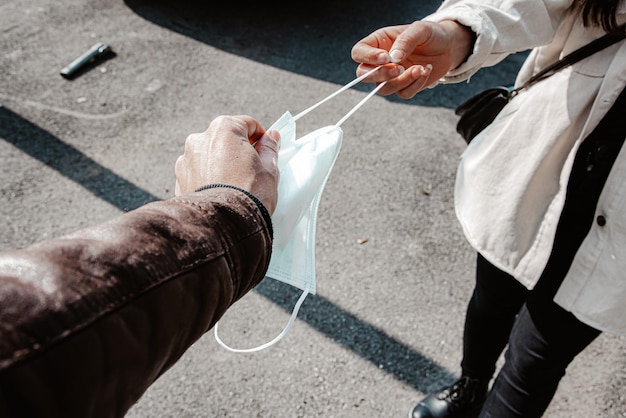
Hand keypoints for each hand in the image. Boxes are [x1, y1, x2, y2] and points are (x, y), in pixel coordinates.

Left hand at [175, 115, 280, 213]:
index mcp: (223, 129)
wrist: (223, 225)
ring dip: (221, 164)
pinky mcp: (179, 179)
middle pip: (226, 139)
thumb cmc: (248, 195)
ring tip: (234, 185)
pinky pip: (198, 173)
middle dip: (238, 151)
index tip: (266, 152)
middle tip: (252, 171)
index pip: (248, 124)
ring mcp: (186, 160)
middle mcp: (200, 139)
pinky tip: (221, 193)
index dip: (260, 138)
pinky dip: (208, 179)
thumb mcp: (269, 169)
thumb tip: (271, 138)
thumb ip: (269, 148)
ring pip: (210, 156)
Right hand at [351, 20, 473, 98]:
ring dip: (402, 81)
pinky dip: (415, 84)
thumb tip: (393, 58)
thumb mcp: (420, 29)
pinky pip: (403, 93)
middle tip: (399, 69)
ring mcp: (391, 77)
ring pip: (383, 89)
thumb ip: (405, 41)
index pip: (359, 52)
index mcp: (378, 43)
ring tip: (420, 68)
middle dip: (380, 75)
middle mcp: (381, 62)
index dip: (367, 58)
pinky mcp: (404, 87)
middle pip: (363, 75)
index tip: (386, 58)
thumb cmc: (431, 34)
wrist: (448, 47)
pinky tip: (426, 71)